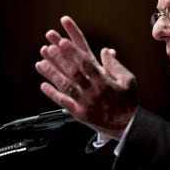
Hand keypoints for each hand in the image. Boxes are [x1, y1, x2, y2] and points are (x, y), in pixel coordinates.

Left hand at [35, 16, 137, 138]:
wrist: (126, 127)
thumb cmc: (127, 102)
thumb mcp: (128, 80)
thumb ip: (115, 65)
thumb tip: (106, 51)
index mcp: (104, 82)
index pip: (86, 63)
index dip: (73, 52)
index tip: (63, 42)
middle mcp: (92, 92)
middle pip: (73, 73)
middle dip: (60, 59)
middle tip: (50, 48)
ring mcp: (84, 103)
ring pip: (65, 86)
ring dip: (52, 74)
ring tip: (41, 63)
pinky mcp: (79, 114)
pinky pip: (63, 102)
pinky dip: (52, 94)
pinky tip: (43, 85)